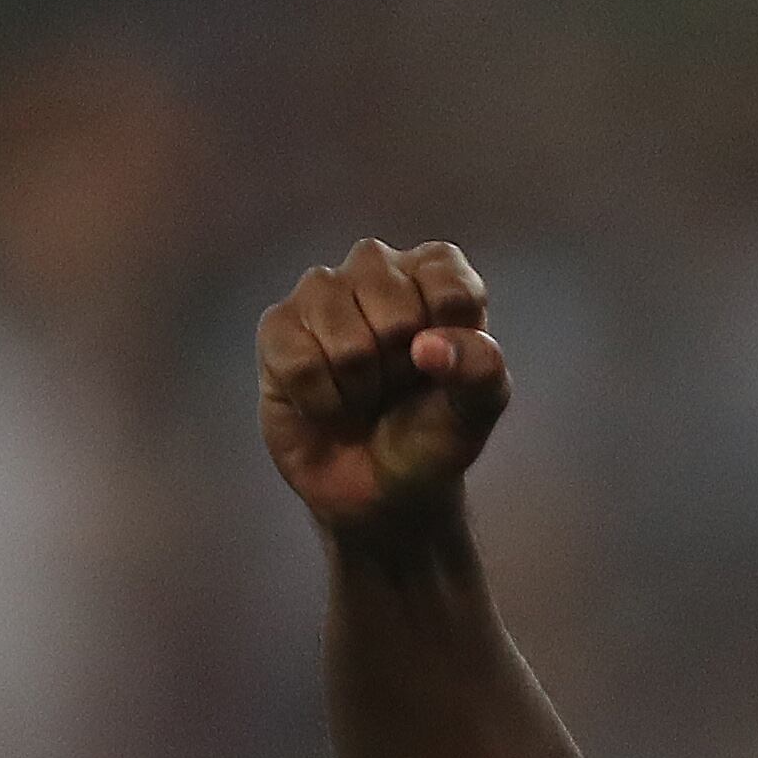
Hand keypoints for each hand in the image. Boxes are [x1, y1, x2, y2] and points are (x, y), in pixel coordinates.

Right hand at [257, 239, 509, 536]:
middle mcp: (376, 269)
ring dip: (360, 384)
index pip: (448, 281)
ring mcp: (320, 293)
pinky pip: (299, 361)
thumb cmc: (435, 434)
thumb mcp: (478, 408)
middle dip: (400, 364)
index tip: (443, 365)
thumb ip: (480, 368)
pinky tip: (329, 404)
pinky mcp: (276, 328)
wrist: (383, 488)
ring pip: (341, 332)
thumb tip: (428, 346)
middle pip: (392, 304)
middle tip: (397, 384)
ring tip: (364, 394)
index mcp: (435, 274)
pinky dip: (321, 400)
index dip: (449, 335)